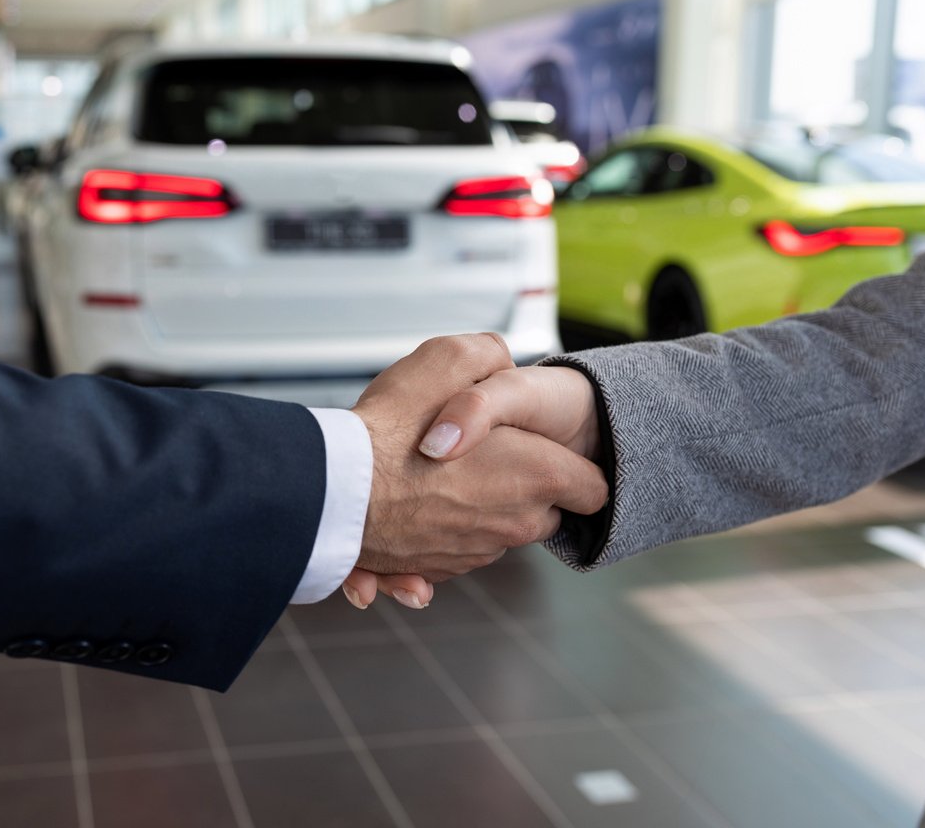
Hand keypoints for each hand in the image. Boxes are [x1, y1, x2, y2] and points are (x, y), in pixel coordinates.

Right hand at [349, 338, 608, 604]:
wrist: (330, 495)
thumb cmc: (386, 431)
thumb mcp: (444, 359)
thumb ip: (486, 354)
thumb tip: (499, 358)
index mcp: (537, 476)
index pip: (595, 487)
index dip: (573, 464)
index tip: (544, 450)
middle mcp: (515, 523)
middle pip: (545, 511)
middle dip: (522, 485)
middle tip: (481, 455)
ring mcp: (476, 552)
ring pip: (496, 528)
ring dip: (477, 506)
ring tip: (434, 474)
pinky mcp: (438, 569)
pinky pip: (453, 549)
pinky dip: (439, 530)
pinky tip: (409, 502)